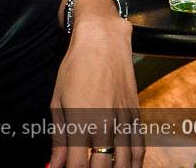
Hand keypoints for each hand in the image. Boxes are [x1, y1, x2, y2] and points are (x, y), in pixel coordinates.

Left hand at [49, 17, 143, 167]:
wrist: (104, 39)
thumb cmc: (75, 67)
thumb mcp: (58, 101)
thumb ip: (59, 137)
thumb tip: (55, 164)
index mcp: (81, 122)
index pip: (77, 165)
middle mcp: (105, 124)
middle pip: (102, 167)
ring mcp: (124, 118)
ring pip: (125, 159)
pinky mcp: (136, 112)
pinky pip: (139, 144)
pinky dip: (135, 160)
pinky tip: (129, 167)